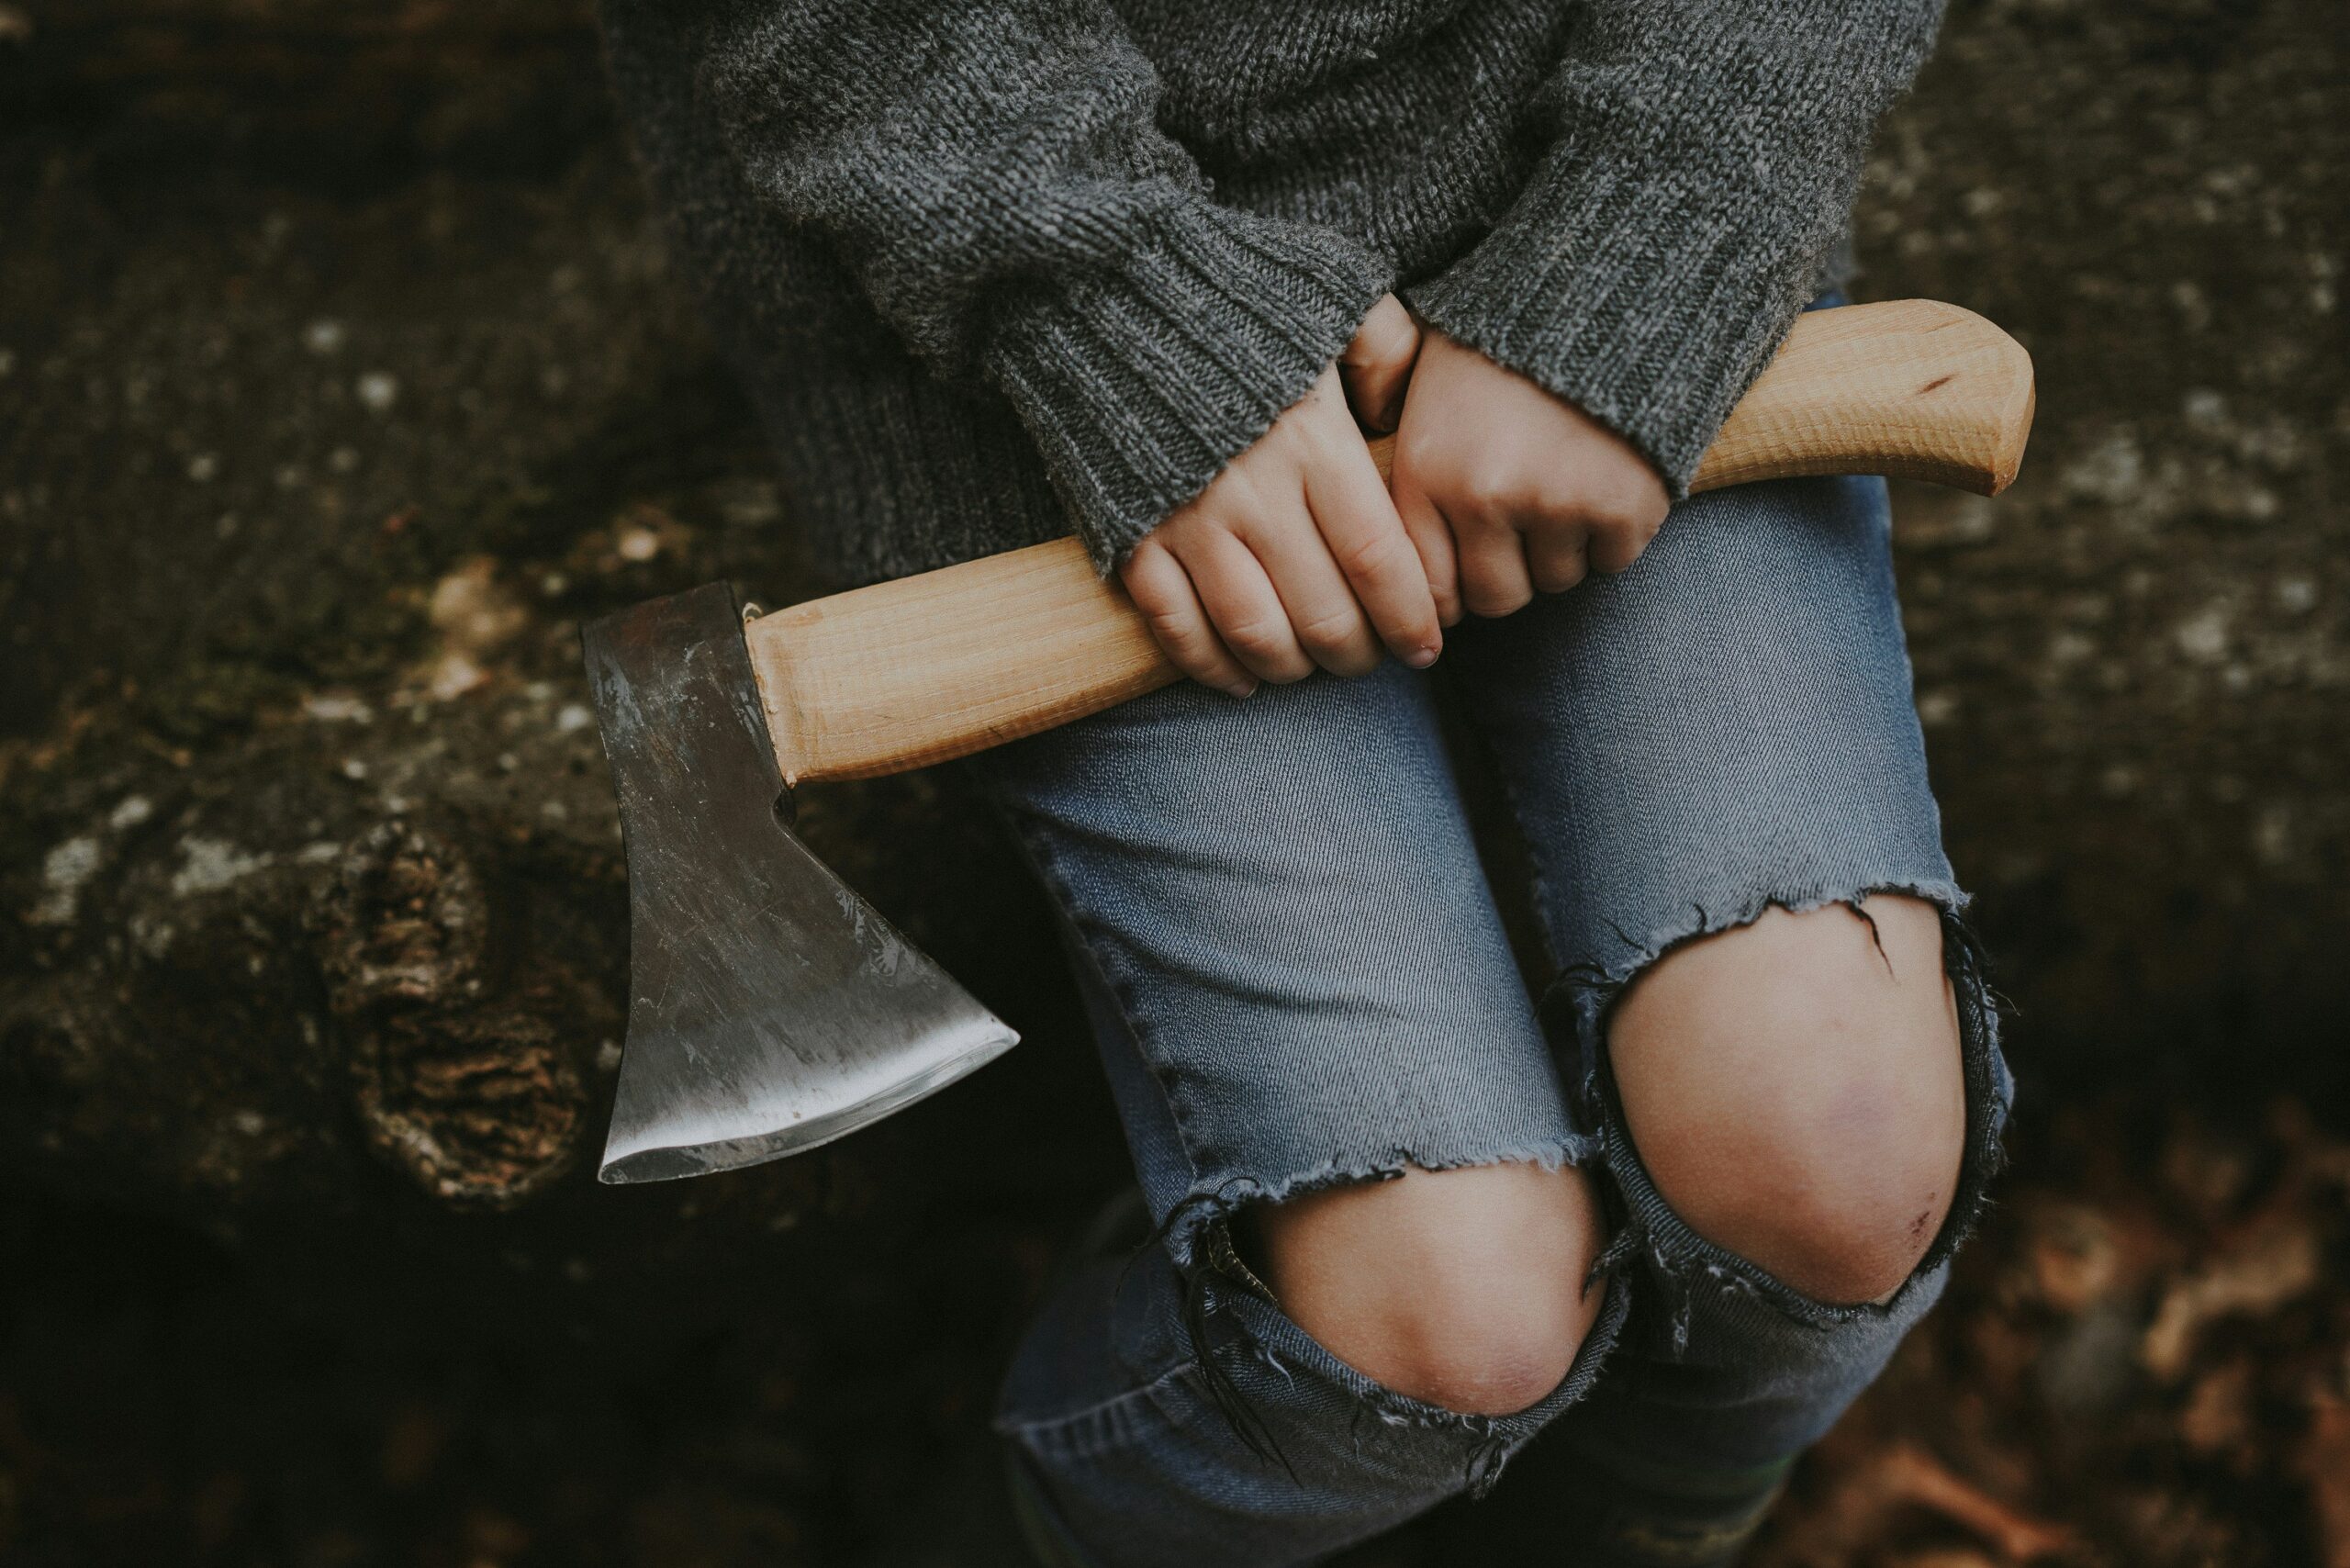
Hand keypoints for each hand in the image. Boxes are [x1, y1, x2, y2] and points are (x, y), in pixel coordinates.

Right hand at [1120, 301, 1442, 695]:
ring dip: (1292, 667)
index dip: (1408, 617)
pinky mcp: (1131, 534)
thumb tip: (1406, 418)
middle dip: (1358, 654)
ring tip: (1312, 668)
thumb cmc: (1231, 292)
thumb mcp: (1332, 297)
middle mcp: (1254, 491)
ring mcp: (1187, 519)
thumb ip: (1387, 352)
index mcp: (1313, 441)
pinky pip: (1175, 626)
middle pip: (1323, 612)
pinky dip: (1211, 666)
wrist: (1102, 283)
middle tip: (1374, 661)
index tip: (1428, 644)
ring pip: (1254, 632)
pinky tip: (1242, 678)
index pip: (1377, 560)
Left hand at [1389, 328, 1670, 619]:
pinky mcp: (1624, 506)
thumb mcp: (1430, 382)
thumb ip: (1413, 466)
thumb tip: (1397, 562)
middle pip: (1495, 597)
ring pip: (1556, 580)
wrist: (1612, 277)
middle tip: (1526, 522)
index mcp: (1426, 469)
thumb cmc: (1511, 332)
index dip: (1452, 585)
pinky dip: (1614, 532)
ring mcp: (1555, 504)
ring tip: (1567, 479)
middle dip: (1510, 571)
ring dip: (1563, 548)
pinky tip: (1608, 475)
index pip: (1428, 589)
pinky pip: (1612, 561)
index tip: (1470, 568)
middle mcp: (1483, 496)